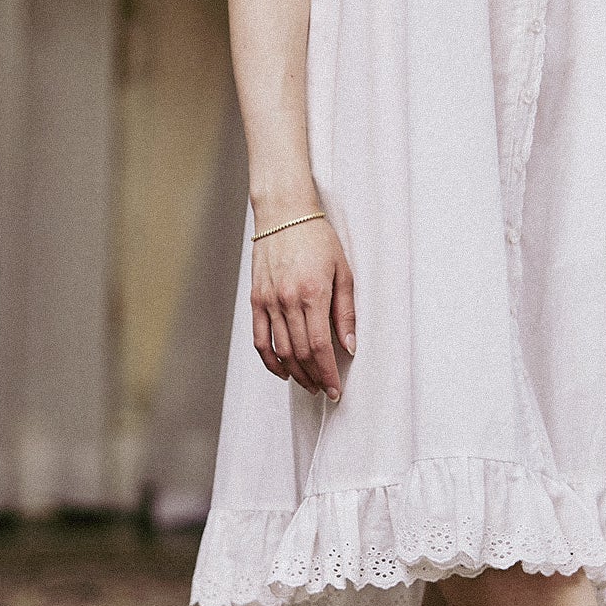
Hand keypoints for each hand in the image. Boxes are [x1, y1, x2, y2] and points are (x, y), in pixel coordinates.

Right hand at [250, 215, 355, 400]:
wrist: (284, 214)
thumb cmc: (318, 239)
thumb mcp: (343, 271)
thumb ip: (346, 311)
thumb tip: (349, 346)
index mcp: (312, 293)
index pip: (319, 347)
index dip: (328, 373)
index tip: (335, 390)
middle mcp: (287, 300)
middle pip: (299, 353)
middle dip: (314, 377)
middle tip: (324, 390)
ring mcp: (268, 301)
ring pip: (280, 350)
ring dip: (295, 373)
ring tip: (308, 383)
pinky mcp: (256, 299)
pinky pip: (260, 339)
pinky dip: (270, 360)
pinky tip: (282, 370)